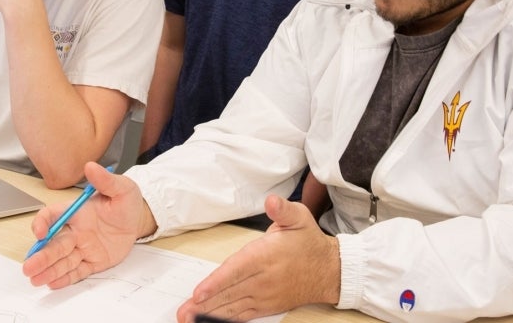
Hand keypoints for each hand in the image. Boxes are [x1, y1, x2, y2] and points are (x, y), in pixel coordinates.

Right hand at [22, 162, 150, 288]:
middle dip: (41, 255)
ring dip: (48, 269)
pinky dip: (65, 278)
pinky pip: (77, 271)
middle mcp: (76, 231)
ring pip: (62, 260)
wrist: (139, 220)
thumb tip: (91, 166)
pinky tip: (52, 284)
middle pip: (54, 244)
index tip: (40, 233)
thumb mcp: (121, 188)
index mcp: (77, 212)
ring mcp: (83, 248)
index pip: (52, 216)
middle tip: (28, 267)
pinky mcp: (93, 262)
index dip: (43, 223)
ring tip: (34, 279)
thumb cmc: (126, 201)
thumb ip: (105, 181)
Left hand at [177, 195, 341, 322]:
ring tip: (189, 319)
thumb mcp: (299, 217)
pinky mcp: (266, 306)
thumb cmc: (309, 243)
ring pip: (233, 307)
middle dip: (204, 303)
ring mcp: (264, 296)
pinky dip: (226, 320)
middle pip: (229, 293)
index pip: (237, 270)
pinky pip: (243, 315)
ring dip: (209, 315)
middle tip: (183, 311)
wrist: (329, 270)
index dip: (217, 283)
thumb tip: (271, 201)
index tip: (199, 292)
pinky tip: (210, 322)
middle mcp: (263, 279)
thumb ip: (282, 209)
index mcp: (266, 256)